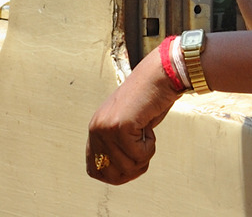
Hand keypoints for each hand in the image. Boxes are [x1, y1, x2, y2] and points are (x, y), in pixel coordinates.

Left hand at [86, 48, 181, 184]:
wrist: (158, 76)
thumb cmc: (148, 100)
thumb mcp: (126, 126)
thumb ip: (116, 146)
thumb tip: (116, 175)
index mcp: (95, 128)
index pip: (93, 170)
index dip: (115, 175)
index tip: (132, 164)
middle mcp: (96, 128)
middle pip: (111, 175)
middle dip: (132, 169)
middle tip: (144, 149)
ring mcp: (107, 128)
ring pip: (128, 167)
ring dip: (144, 155)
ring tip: (146, 132)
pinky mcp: (121, 126)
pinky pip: (139, 155)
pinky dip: (150, 146)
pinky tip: (148, 126)